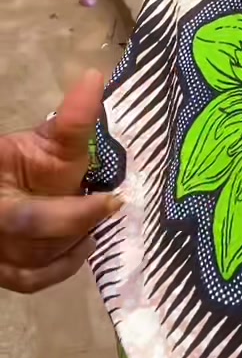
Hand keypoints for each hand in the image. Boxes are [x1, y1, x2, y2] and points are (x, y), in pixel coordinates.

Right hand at [0, 71, 120, 293]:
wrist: (4, 185)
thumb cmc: (27, 162)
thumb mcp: (49, 141)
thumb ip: (71, 118)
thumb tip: (93, 77)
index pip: (31, 216)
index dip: (74, 213)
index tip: (114, 200)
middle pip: (35, 241)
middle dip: (77, 224)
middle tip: (110, 206)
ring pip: (35, 263)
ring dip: (71, 244)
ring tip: (95, 218)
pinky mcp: (3, 272)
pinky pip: (31, 280)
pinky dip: (61, 266)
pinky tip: (82, 244)